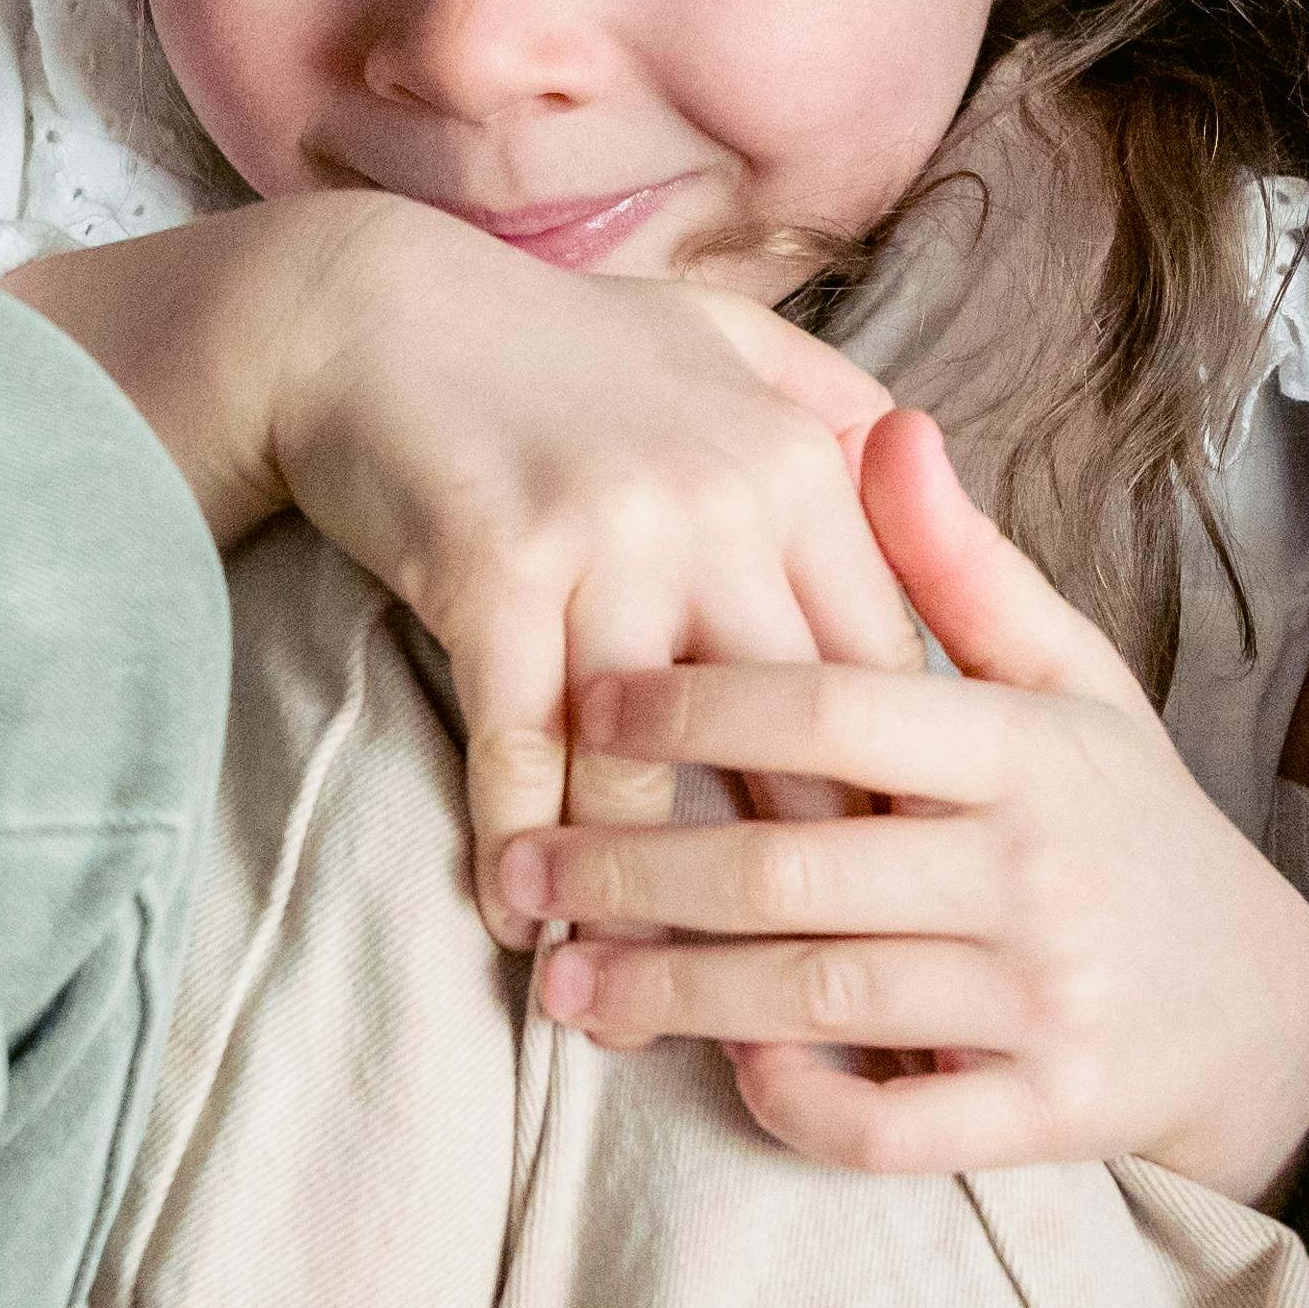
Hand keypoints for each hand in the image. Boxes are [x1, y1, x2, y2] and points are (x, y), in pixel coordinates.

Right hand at [12, 194, 923, 922]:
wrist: (372, 307)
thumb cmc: (557, 341)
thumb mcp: (724, 341)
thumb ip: (834, 413)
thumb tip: (936, 483)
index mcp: (796, 466)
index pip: (880, 666)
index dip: (891, 794)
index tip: (908, 898)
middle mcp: (723, 504)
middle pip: (788, 735)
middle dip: (799, 875)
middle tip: (817, 999)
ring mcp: (610, 539)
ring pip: (650, 765)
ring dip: (642, 894)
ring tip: (650, 998)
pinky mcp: (496, 573)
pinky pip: (520, 745)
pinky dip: (517, 846)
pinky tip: (520, 926)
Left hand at [491, 408, 1308, 1201]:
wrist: (1253, 1001)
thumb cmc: (1122, 817)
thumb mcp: (1070, 679)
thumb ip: (962, 568)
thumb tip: (883, 427)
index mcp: (1031, 750)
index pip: (840, 708)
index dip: (701, 705)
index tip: (590, 703)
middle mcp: (1038, 873)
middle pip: (797, 869)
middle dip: (638, 872)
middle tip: (523, 871)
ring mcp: (1046, 1001)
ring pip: (822, 1000)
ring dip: (674, 997)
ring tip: (562, 987)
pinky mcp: (1047, 1113)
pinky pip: (894, 1128)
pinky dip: (799, 1104)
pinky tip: (722, 1067)